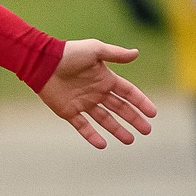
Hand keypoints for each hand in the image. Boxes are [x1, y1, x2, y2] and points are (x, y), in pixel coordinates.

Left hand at [36, 38, 156, 148]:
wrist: (43, 62)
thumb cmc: (69, 53)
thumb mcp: (95, 50)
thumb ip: (116, 54)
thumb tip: (137, 53)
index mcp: (105, 78)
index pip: (128, 92)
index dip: (141, 102)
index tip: (152, 113)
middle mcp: (96, 92)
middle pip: (120, 108)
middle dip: (134, 119)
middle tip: (146, 131)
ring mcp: (83, 103)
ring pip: (105, 119)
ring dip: (117, 130)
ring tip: (130, 140)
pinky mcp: (69, 111)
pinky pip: (83, 126)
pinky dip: (92, 135)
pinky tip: (103, 144)